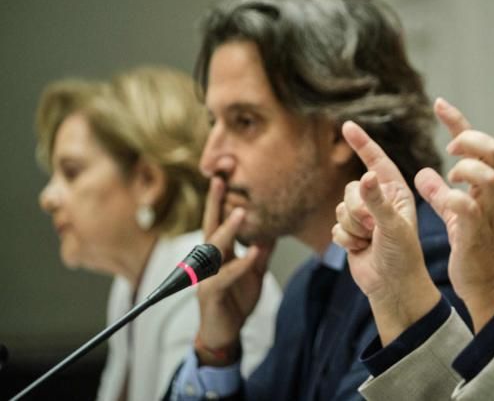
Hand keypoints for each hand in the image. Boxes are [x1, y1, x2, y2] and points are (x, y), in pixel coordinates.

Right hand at [195, 176, 273, 364]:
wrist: (225, 332)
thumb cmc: (236, 299)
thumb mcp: (254, 271)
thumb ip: (261, 250)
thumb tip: (273, 229)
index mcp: (219, 251)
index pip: (218, 220)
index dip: (221, 199)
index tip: (224, 175)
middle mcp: (209, 259)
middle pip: (211, 225)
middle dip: (215, 202)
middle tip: (220, 179)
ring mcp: (207, 275)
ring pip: (215, 248)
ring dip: (228, 230)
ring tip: (241, 212)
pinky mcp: (211, 293)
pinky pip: (225, 276)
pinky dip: (240, 265)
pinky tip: (252, 253)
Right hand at [332, 121, 439, 344]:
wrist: (393, 287)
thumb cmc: (403, 256)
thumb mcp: (394, 226)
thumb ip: (377, 201)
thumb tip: (367, 176)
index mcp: (396, 192)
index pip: (377, 161)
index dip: (362, 143)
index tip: (347, 126)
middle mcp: (379, 201)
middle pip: (350, 189)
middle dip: (357, 211)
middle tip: (373, 229)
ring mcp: (364, 217)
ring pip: (340, 208)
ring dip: (352, 228)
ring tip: (370, 241)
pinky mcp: (350, 233)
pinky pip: (335, 227)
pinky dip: (346, 240)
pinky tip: (361, 250)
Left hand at [416, 98, 493, 331]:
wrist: (493, 284)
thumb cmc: (476, 248)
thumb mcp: (456, 215)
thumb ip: (440, 193)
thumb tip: (423, 174)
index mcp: (487, 186)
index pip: (478, 144)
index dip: (458, 121)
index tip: (438, 103)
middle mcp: (493, 193)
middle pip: (493, 150)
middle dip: (469, 139)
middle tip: (449, 148)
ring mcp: (488, 212)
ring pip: (487, 175)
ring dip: (466, 168)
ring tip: (449, 174)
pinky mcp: (478, 233)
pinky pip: (469, 208)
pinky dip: (454, 198)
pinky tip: (445, 199)